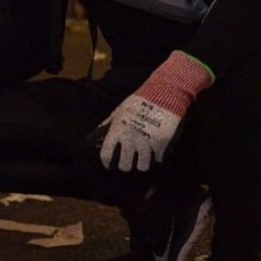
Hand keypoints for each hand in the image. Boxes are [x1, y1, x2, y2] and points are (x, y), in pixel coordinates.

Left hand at [99, 51, 212, 172]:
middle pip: (125, 166)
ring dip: (142, 163)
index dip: (107, 163)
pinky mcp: (162, 144)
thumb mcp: (119, 111)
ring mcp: (147, 143)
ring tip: (143, 157)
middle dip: (126, 165)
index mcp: (117, 130)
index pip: (106, 154)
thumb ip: (107, 125)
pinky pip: (158, 159)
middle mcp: (131, 138)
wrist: (164, 93)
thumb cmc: (139, 101)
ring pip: (143, 167)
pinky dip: (158, 155)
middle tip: (129, 161)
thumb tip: (96, 138)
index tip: (109, 165)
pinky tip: (157, 148)